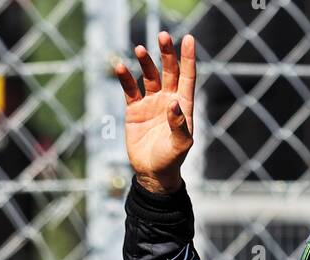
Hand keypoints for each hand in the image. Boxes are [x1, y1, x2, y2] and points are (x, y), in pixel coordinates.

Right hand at [115, 32, 194, 193]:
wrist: (152, 173)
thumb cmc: (171, 160)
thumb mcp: (180, 145)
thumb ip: (179, 124)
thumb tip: (173, 103)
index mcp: (183, 106)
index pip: (187, 77)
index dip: (188, 58)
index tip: (188, 39)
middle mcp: (168, 100)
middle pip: (168, 71)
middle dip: (166, 53)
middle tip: (162, 36)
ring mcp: (151, 103)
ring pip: (149, 76)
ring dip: (145, 62)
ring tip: (140, 50)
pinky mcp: (134, 109)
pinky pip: (129, 89)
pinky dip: (125, 77)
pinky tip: (120, 67)